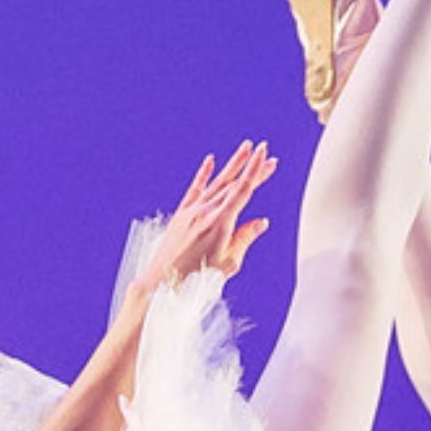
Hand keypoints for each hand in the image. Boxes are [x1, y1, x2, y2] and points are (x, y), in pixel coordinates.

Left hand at [136, 141, 277, 291]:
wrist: (162, 281)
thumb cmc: (195, 278)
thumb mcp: (228, 263)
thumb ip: (244, 239)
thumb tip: (261, 223)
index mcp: (221, 222)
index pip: (243, 189)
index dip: (256, 170)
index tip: (264, 153)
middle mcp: (206, 211)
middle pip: (234, 184)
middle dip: (252, 169)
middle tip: (267, 155)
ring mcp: (192, 211)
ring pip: (217, 183)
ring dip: (233, 165)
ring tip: (245, 149)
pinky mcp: (181, 214)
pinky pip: (194, 189)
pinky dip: (203, 174)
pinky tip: (210, 161)